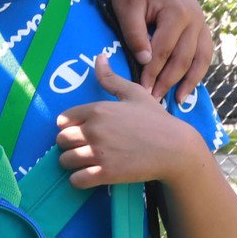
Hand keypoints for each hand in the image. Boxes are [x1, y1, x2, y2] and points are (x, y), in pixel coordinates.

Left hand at [54, 56, 200, 189]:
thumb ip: (111, 79)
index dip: (70, 126)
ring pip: (65, 160)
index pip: (63, 119)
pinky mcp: (105, 174)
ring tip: (85, 163)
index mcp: (98, 109)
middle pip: (61, 140)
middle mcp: (94, 130)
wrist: (176, 149)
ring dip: (72, 163)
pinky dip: (79, 180)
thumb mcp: (134, 94)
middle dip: (69, 145)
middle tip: (83, 148)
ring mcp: (99, 153)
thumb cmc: (156, 120)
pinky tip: (90, 176)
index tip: (82, 131)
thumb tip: (98, 57)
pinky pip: (76, 180)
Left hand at [102, 0, 213, 101]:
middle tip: (155, 101)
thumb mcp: (127, 9)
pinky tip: (188, 86)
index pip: (164, 50)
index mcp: (177, 11)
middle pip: (184, 57)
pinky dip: (198, 70)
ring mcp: (201, 20)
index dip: (152, 72)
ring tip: (178, 100)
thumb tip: (146, 61)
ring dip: (190, 80)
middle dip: (169, 81)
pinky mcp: (200, 24)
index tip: (141, 91)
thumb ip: (136, 34)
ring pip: (200, 57)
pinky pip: (204, 51)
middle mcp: (195, 16)